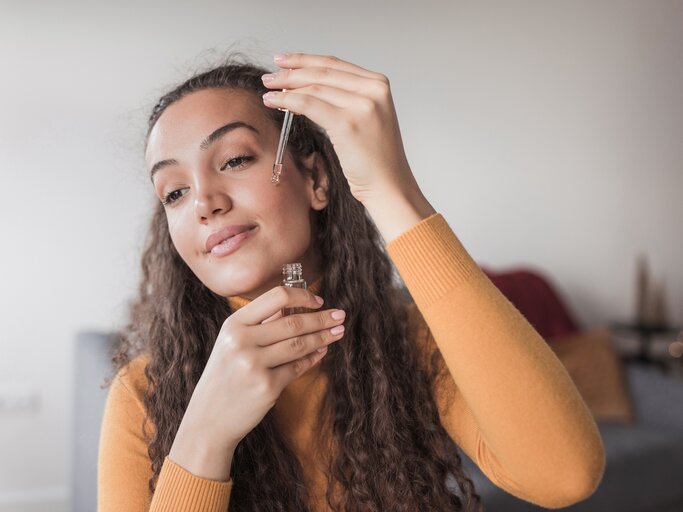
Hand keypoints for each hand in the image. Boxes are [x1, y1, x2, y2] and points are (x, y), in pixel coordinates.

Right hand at [178, 286, 345, 449]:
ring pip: (299, 344)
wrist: (209, 419)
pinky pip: (298, 367)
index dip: (302, 295)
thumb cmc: (225, 376)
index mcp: (234, 324)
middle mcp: (242, 341)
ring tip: (338, 332)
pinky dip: (313, 358)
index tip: (318, 300)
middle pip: (293, 321)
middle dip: (321, 318)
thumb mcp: (232, 343)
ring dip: (323, 337)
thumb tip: (296, 305)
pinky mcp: (267, 386)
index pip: (276, 297)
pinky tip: (322, 352)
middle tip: (340, 316)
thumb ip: (260, 324)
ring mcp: (254, 364)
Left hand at [261, 53, 419, 204]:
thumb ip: (346, 99)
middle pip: (322, 73)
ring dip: (286, 87)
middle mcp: (373, 90)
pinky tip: (274, 102)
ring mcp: (362, 106)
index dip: (305, 60)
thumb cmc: (376, 159)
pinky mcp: (348, 124)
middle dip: (291, 72)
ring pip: (313, 87)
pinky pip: (309, 105)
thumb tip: (307, 88)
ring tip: (268, 90)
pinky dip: (288, 101)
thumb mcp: (366, 118)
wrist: (389, 185)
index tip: (284, 61)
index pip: (335, 64)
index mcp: (378, 85)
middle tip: (269, 77)